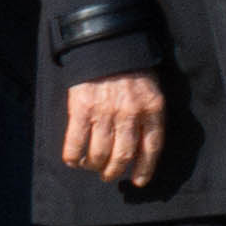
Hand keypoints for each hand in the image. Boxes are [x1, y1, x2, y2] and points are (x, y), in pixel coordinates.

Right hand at [62, 71, 169, 188]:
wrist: (106, 44)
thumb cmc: (131, 69)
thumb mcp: (152, 89)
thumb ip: (150, 115)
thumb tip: (143, 149)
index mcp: (152, 108)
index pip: (152, 147)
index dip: (145, 168)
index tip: (138, 181)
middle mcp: (130, 113)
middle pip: (124, 156)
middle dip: (115, 171)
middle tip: (108, 176)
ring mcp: (105, 112)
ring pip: (100, 154)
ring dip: (95, 166)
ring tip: (92, 167)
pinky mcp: (81, 109)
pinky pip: (76, 143)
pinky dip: (73, 157)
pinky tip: (74, 161)